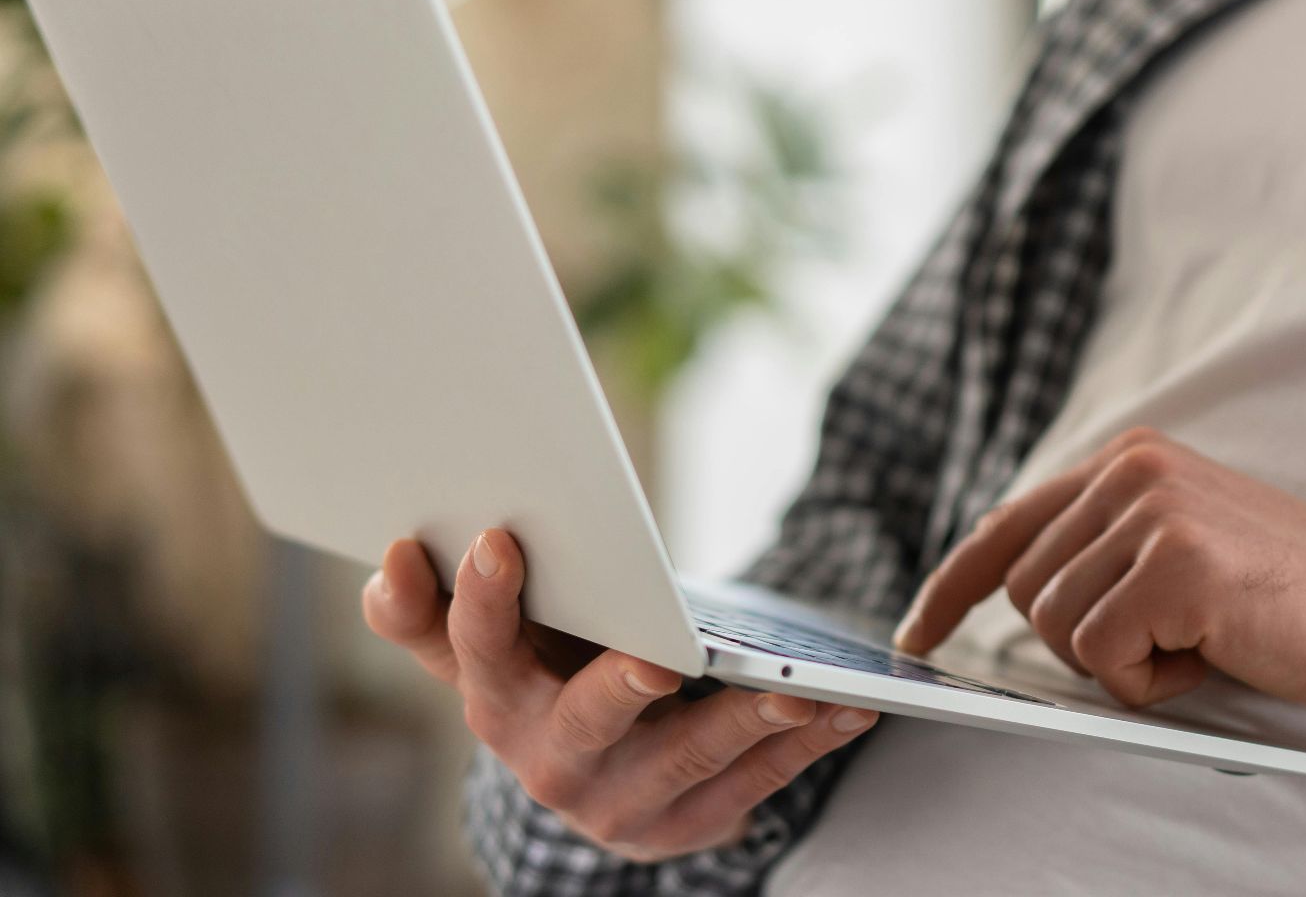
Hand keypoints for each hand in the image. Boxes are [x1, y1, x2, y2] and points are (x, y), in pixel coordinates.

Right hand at [362, 529, 876, 862]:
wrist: (597, 776)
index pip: (471, 649)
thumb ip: (437, 608)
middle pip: (584, 720)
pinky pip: (757, 782)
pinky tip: (850, 710)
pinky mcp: (688, 826)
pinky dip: (806, 746)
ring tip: (794, 690)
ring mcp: (621, 802)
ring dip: (745, 723)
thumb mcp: (491, 644)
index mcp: (494, 698)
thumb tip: (394, 555)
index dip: (480, 601)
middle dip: (621, 688)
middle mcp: (548, 760)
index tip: (497, 540)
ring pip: (688, 758)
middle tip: (658, 660)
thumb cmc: (547, 674)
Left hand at [893, 427, 1305, 714]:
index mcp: (1130, 459)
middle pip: (1023, 591)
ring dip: (1123, 662)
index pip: (1006, 524)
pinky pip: (1101, 655)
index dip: (949, 587)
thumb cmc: (1291, 600)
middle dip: (1084, 640)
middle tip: (1174, 639)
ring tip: (1202, 639)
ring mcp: (1152, 510)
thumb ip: (1104, 549)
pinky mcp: (1175, 562)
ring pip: (1054, 627)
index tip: (916, 634)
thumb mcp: (1181, 547)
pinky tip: (1213, 652)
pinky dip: (1150, 681)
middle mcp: (1132, 469)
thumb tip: (1008, 595)